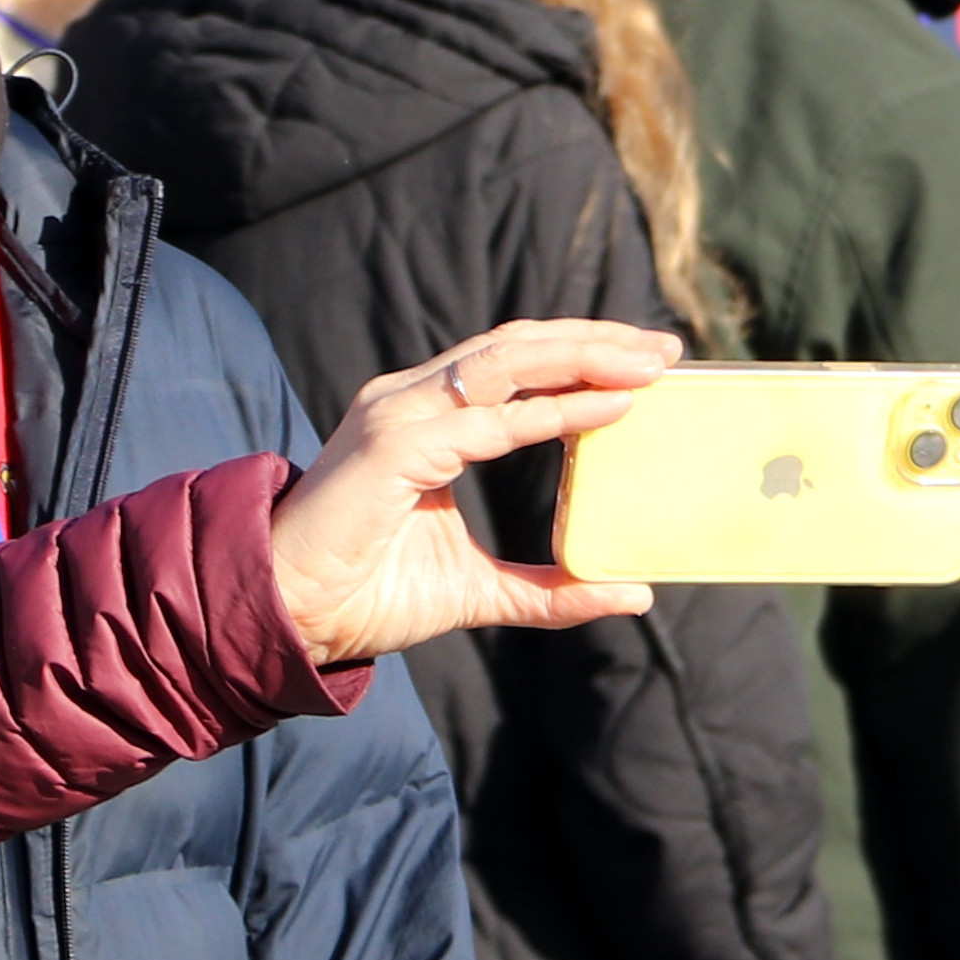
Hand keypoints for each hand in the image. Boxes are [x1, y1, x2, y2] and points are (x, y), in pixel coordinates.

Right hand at [268, 319, 677, 661]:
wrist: (292, 619)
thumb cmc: (367, 595)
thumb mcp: (480, 591)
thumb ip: (550, 588)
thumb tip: (631, 591)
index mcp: (424, 418)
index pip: (512, 364)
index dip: (581, 354)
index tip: (650, 363)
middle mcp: (409, 401)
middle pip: (516, 346)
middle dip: (595, 341)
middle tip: (667, 349)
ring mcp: (397, 416)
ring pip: (504, 362)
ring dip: (582, 356)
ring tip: (647, 365)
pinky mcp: (392, 447)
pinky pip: (487, 422)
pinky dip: (551, 412)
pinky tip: (603, 410)